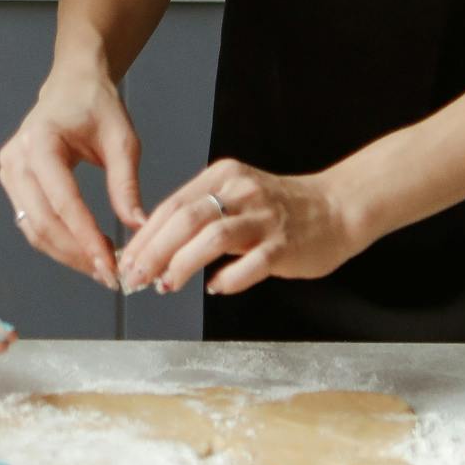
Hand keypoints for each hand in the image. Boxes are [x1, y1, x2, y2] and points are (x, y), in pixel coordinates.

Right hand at [0, 68, 144, 286]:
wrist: (72, 85)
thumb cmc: (97, 106)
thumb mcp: (122, 139)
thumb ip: (126, 184)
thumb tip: (137, 226)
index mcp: (41, 140)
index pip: (63, 201)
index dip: (85, 238)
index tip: (109, 265)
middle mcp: (16, 157)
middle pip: (42, 221)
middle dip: (76, 253)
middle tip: (109, 275)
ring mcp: (9, 170)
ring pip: (33, 228)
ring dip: (66, 253)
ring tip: (100, 267)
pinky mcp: (12, 182)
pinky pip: (31, 221)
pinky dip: (57, 241)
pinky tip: (84, 250)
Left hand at [115, 156, 367, 299]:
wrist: (337, 208)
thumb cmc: (280, 209)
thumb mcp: (236, 196)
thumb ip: (201, 215)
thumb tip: (155, 248)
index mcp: (223, 176)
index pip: (172, 205)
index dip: (144, 236)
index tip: (127, 260)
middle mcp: (241, 191)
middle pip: (186, 219)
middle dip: (154, 251)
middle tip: (136, 277)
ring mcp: (264, 217)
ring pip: (212, 236)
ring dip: (182, 264)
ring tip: (166, 284)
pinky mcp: (284, 244)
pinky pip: (251, 263)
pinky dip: (229, 278)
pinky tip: (216, 288)